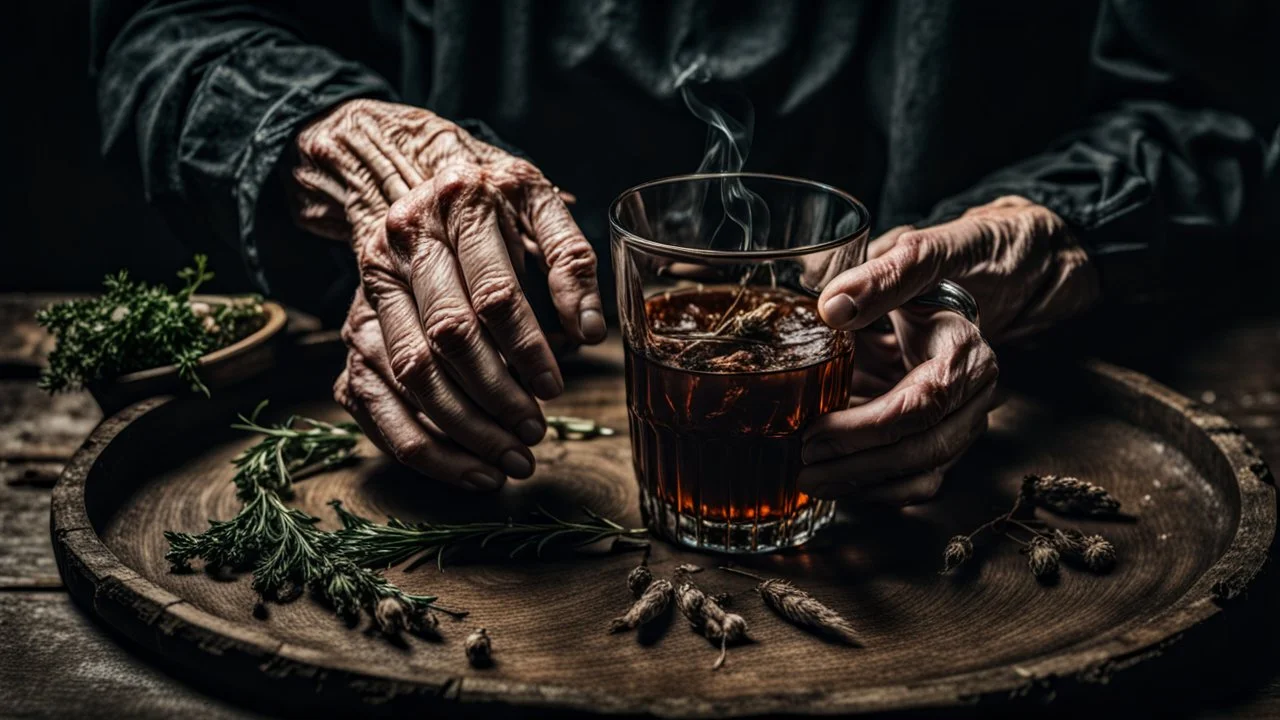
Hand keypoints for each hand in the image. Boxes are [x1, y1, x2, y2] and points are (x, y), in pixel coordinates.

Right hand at [291, 99, 606, 489]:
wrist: (404, 174)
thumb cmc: (487, 198)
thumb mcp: (538, 203)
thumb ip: (572, 260)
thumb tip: (592, 330)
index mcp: (455, 208)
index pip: (493, 294)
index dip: (527, 348)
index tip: (555, 389)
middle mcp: (400, 247)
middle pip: (445, 340)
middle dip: (495, 397)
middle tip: (534, 436)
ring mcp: (367, 292)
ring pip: (407, 375)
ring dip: (459, 430)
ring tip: (507, 464)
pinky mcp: (351, 330)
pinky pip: (373, 399)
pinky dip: (416, 443)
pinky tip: (463, 470)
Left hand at [798, 196, 1098, 503]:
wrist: (981, 282)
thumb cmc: (943, 270)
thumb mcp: (917, 258)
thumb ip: (879, 278)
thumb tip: (832, 307)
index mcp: (968, 354)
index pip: (921, 406)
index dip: (866, 428)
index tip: (815, 434)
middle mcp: (974, 396)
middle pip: (925, 450)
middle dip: (860, 466)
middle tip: (803, 466)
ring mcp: (963, 422)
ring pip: (925, 473)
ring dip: (866, 485)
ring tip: (810, 482)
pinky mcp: (946, 436)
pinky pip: (920, 479)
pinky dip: (879, 489)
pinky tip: (837, 484)